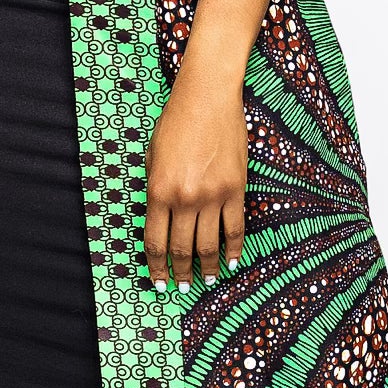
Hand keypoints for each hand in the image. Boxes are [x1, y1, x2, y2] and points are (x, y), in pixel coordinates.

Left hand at [144, 63, 246, 289]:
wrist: (207, 98)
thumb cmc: (176, 123)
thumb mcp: (153, 158)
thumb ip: (155, 190)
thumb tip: (161, 220)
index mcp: (158, 192)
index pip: (155, 242)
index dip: (157, 267)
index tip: (159, 282)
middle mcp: (184, 199)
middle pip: (181, 249)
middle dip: (180, 273)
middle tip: (182, 288)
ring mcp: (212, 196)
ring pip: (208, 244)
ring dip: (206, 267)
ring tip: (207, 280)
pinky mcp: (235, 190)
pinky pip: (235, 228)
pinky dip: (234, 249)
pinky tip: (232, 262)